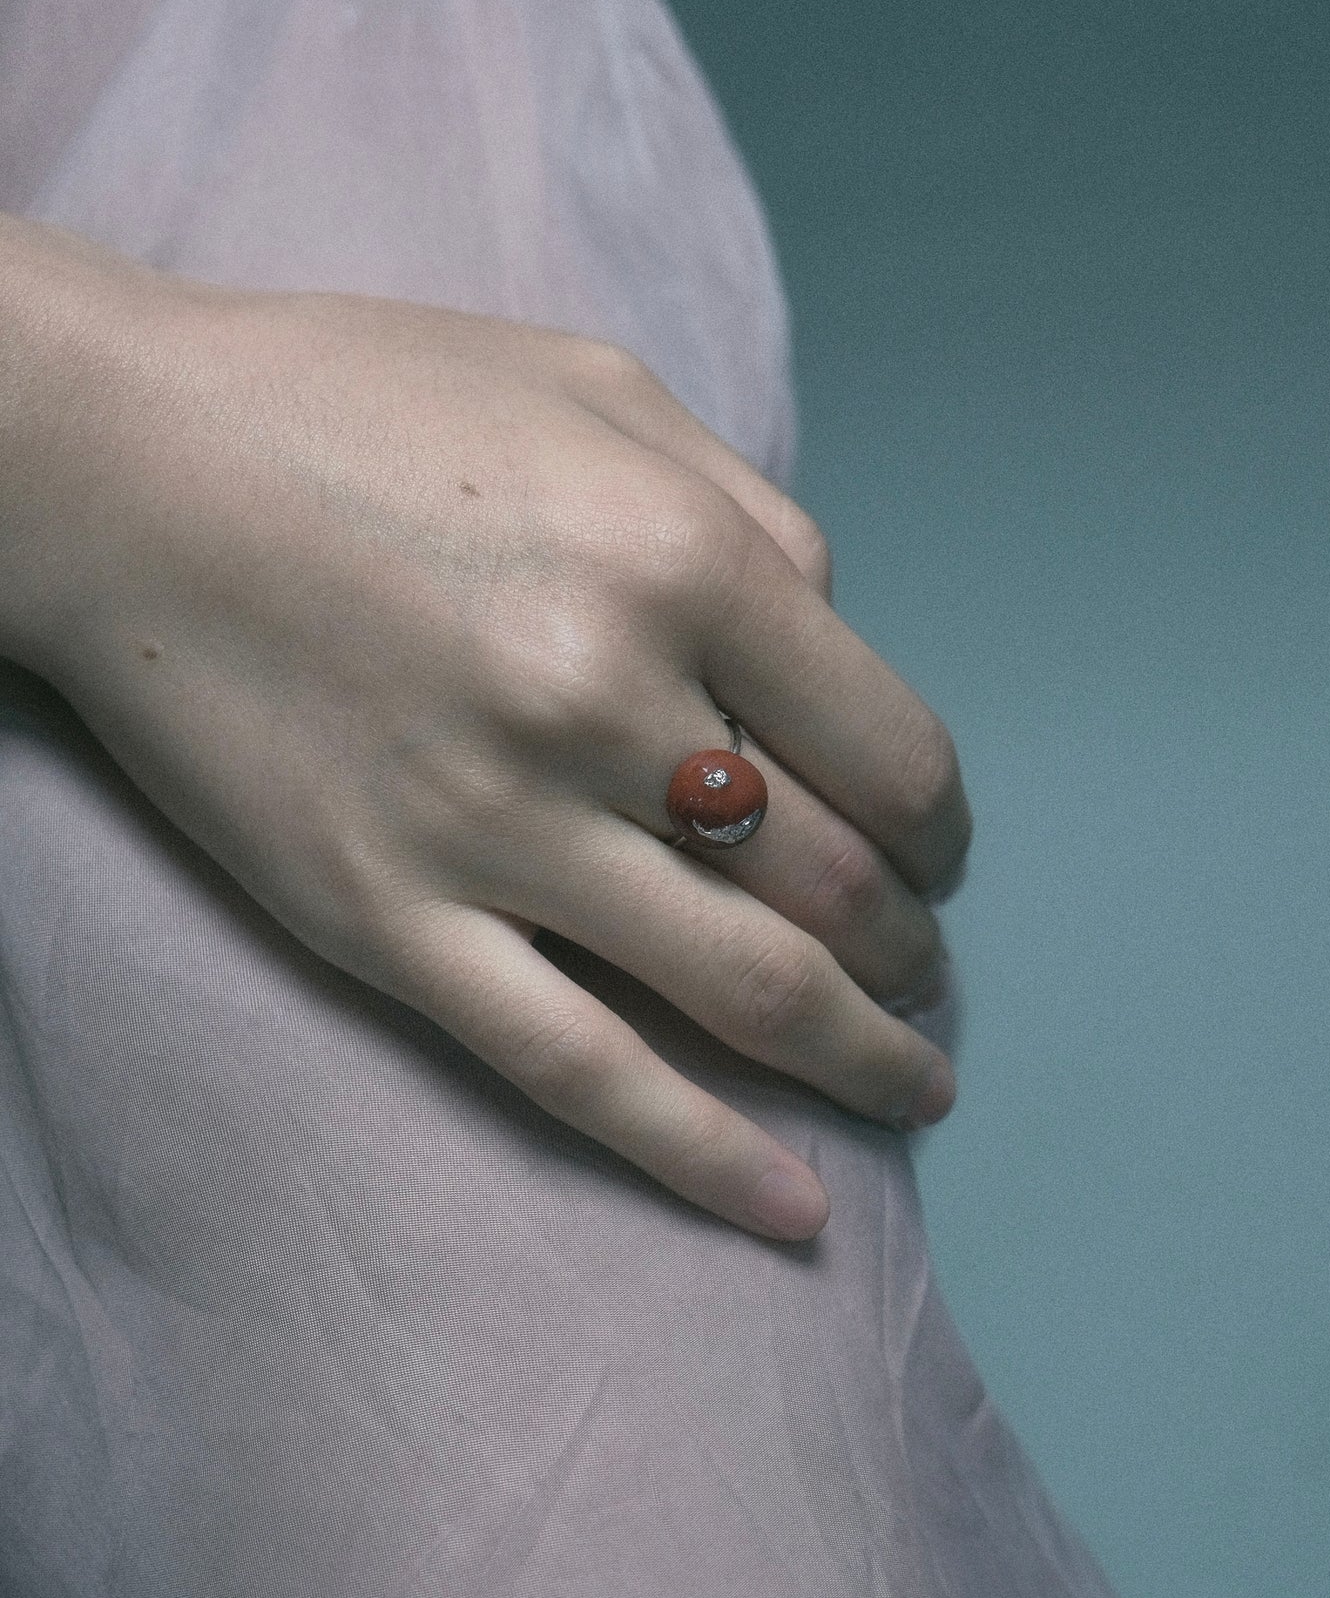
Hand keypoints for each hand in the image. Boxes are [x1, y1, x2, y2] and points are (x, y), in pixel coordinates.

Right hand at [13, 242, 969, 1238]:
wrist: (119, 469)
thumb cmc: (361, 405)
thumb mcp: (597, 390)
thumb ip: (751, 514)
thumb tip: (836, 644)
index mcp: (681, 563)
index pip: (894, 757)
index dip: (942, 833)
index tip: (937, 858)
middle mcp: (608, 703)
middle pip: (839, 886)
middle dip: (910, 951)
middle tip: (921, 972)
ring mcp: (494, 828)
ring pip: (747, 995)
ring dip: (863, 1059)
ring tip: (910, 1086)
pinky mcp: (387, 921)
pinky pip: (578, 1072)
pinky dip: (703, 1157)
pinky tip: (793, 1206)